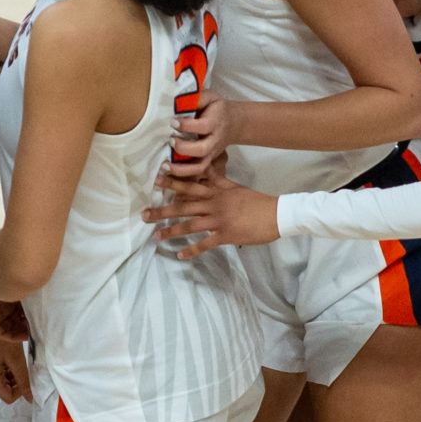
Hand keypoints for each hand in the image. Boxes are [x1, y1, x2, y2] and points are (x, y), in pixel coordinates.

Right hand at [0, 297, 31, 403]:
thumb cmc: (3, 337)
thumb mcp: (17, 360)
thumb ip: (24, 382)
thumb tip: (31, 399)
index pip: (8, 397)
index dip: (21, 390)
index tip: (27, 376)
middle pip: (3, 388)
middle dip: (16, 381)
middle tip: (24, 365)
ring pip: (1, 379)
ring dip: (12, 373)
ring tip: (18, 358)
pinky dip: (6, 366)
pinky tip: (11, 354)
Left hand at [143, 174, 280, 257]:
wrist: (276, 214)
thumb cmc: (255, 200)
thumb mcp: (234, 186)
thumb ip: (218, 179)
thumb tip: (206, 166)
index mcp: (216, 192)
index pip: (190, 186)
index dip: (172, 183)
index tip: (156, 181)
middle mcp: (213, 205)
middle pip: (183, 207)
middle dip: (162, 211)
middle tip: (144, 215)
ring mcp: (219, 220)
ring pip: (190, 225)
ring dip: (171, 231)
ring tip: (156, 236)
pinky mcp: (225, 235)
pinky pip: (205, 244)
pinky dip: (191, 250)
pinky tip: (179, 255)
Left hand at [166, 98, 235, 180]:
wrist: (232, 123)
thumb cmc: (215, 108)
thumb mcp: (209, 97)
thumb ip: (195, 98)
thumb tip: (176, 100)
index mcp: (215, 122)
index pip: (203, 126)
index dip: (187, 125)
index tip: (172, 122)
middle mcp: (214, 140)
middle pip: (202, 150)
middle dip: (183, 148)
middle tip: (170, 141)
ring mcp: (211, 154)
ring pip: (200, 167)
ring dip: (181, 170)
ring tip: (164, 166)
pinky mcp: (206, 162)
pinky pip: (196, 174)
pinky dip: (182, 178)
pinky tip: (167, 175)